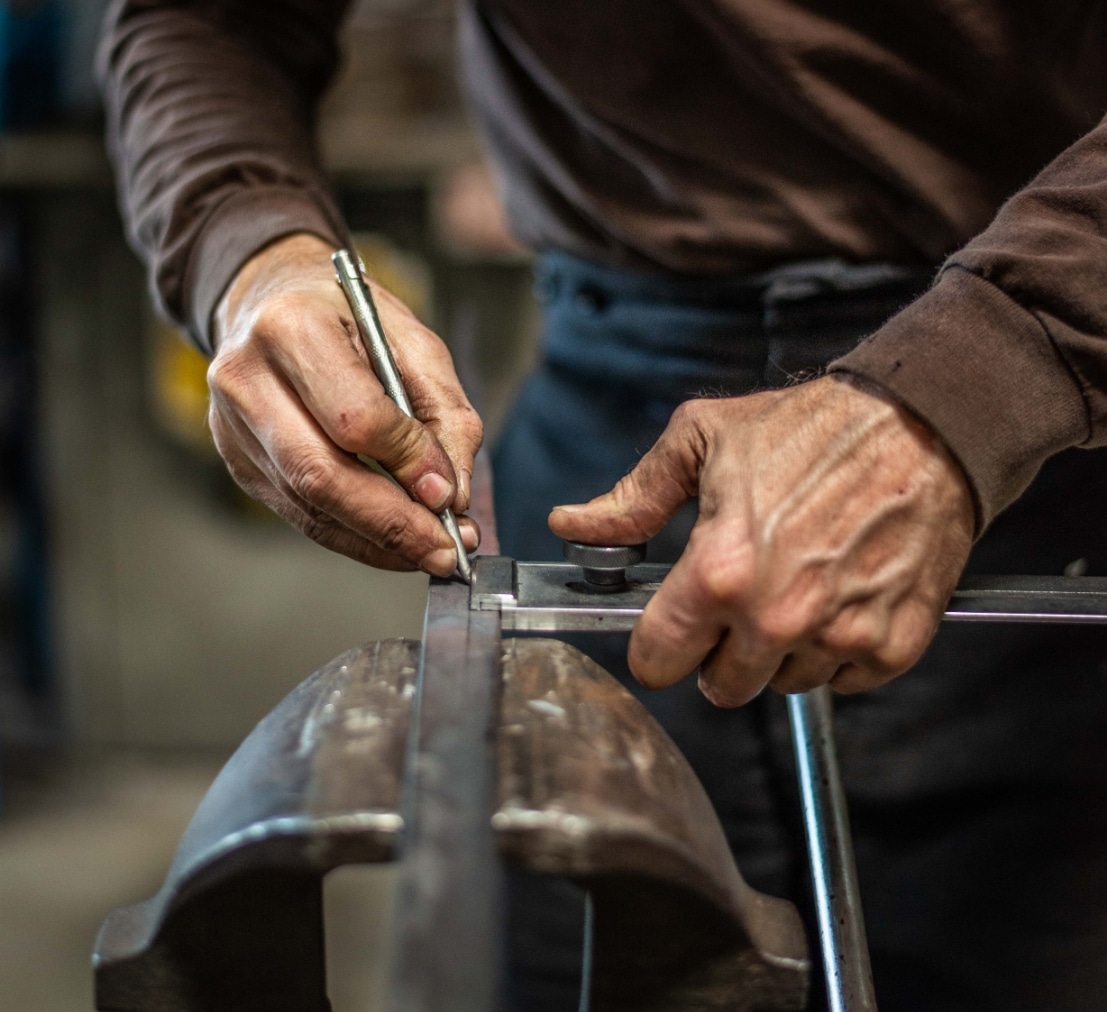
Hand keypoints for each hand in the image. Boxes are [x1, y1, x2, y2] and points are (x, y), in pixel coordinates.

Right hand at [209, 233, 481, 574]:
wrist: (270, 301)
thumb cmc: (349, 317)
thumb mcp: (413, 341)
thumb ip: (444, 413)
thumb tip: (451, 495)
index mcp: (292, 328)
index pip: (355, 417)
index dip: (407, 462)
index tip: (450, 494)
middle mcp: (247, 378)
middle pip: (322, 475)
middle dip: (393, 524)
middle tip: (447, 549)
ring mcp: (233, 427)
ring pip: (310, 506)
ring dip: (379, 541)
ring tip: (431, 550)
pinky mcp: (239, 462)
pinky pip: (302, 515)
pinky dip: (355, 538)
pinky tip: (395, 544)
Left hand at [549, 376, 974, 705]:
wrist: (924, 425)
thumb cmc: (812, 429)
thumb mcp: (703, 440)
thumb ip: (634, 497)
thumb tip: (571, 524)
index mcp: (717, 572)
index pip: (656, 661)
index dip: (656, 645)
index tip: (668, 627)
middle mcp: (775, 618)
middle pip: (719, 687)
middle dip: (718, 651)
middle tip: (737, 600)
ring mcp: (838, 637)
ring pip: (781, 685)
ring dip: (779, 652)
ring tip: (795, 586)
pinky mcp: (892, 645)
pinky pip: (842, 680)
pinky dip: (836, 649)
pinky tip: (839, 595)